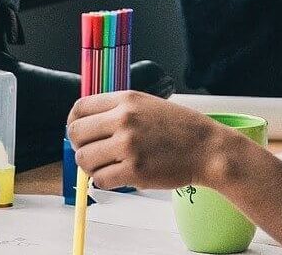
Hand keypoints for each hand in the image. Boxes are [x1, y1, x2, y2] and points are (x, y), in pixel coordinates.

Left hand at [67, 91, 247, 190]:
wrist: (208, 148)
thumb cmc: (181, 129)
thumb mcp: (149, 104)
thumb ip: (119, 110)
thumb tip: (87, 125)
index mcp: (126, 100)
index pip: (79, 108)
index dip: (74, 123)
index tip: (81, 133)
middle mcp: (124, 119)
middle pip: (76, 134)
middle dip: (80, 146)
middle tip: (93, 153)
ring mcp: (128, 146)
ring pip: (85, 160)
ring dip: (92, 166)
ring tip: (108, 166)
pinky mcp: (134, 170)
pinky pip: (100, 180)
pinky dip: (105, 181)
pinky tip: (118, 176)